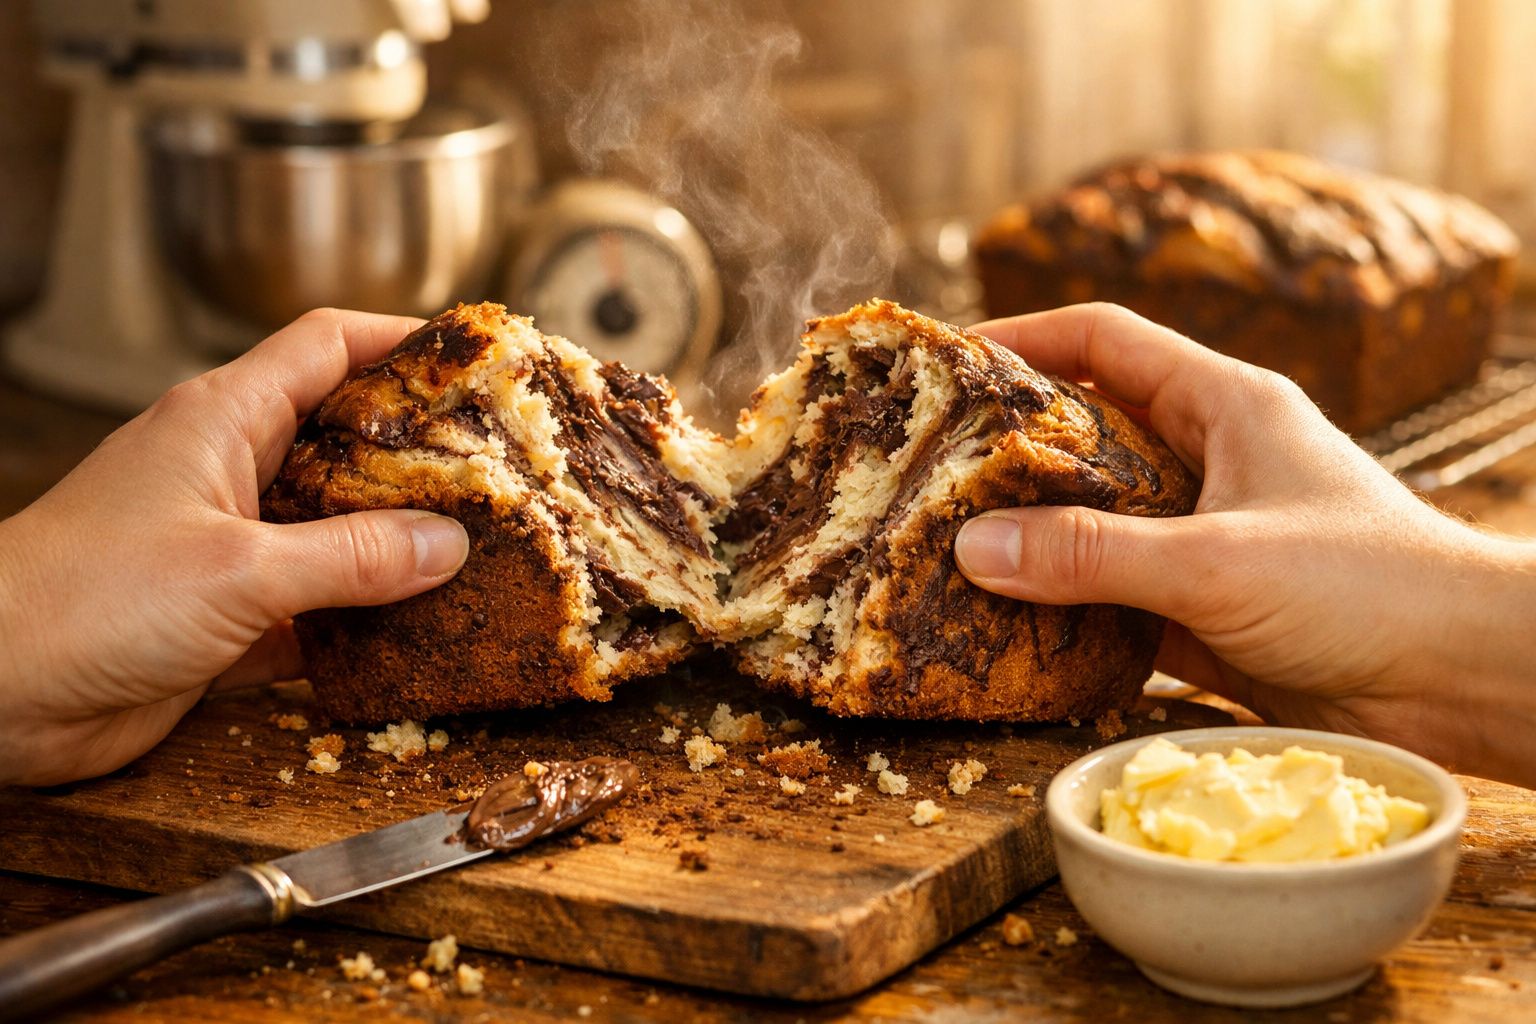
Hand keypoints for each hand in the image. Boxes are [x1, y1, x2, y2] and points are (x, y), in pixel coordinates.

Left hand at [0, 310, 469, 786]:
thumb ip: (352, 558)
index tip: (477, 356)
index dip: (404, 340)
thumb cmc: (82, 599)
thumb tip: (448, 544)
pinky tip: (416, 632)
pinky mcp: (225, 614)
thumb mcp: (239, 571)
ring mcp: (228, 543)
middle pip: (345, 437)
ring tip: (480, 549)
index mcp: (223, 419)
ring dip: (399, 542)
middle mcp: (229, 471)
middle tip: (500, 464)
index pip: (328, 345)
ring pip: (337, 525)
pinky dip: (363, 617)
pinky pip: (316, 603)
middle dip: (422, 450)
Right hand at [955, 303, 1535, 786]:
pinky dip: (1062, 607)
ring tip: (943, 545)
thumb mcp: (1218, 559)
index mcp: (1224, 404)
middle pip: (1088, 431)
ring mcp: (1205, 538)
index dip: (1024, 337)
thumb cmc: (1366, 587)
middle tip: (926, 464)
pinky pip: (1112, 597)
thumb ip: (1094, 553)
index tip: (949, 360)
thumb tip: (972, 548)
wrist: (1464, 682)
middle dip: (1009, 445)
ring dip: (1030, 534)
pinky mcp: (1204, 611)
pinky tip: (1005, 624)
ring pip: (1094, 519)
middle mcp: (1209, 461)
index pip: (1105, 340)